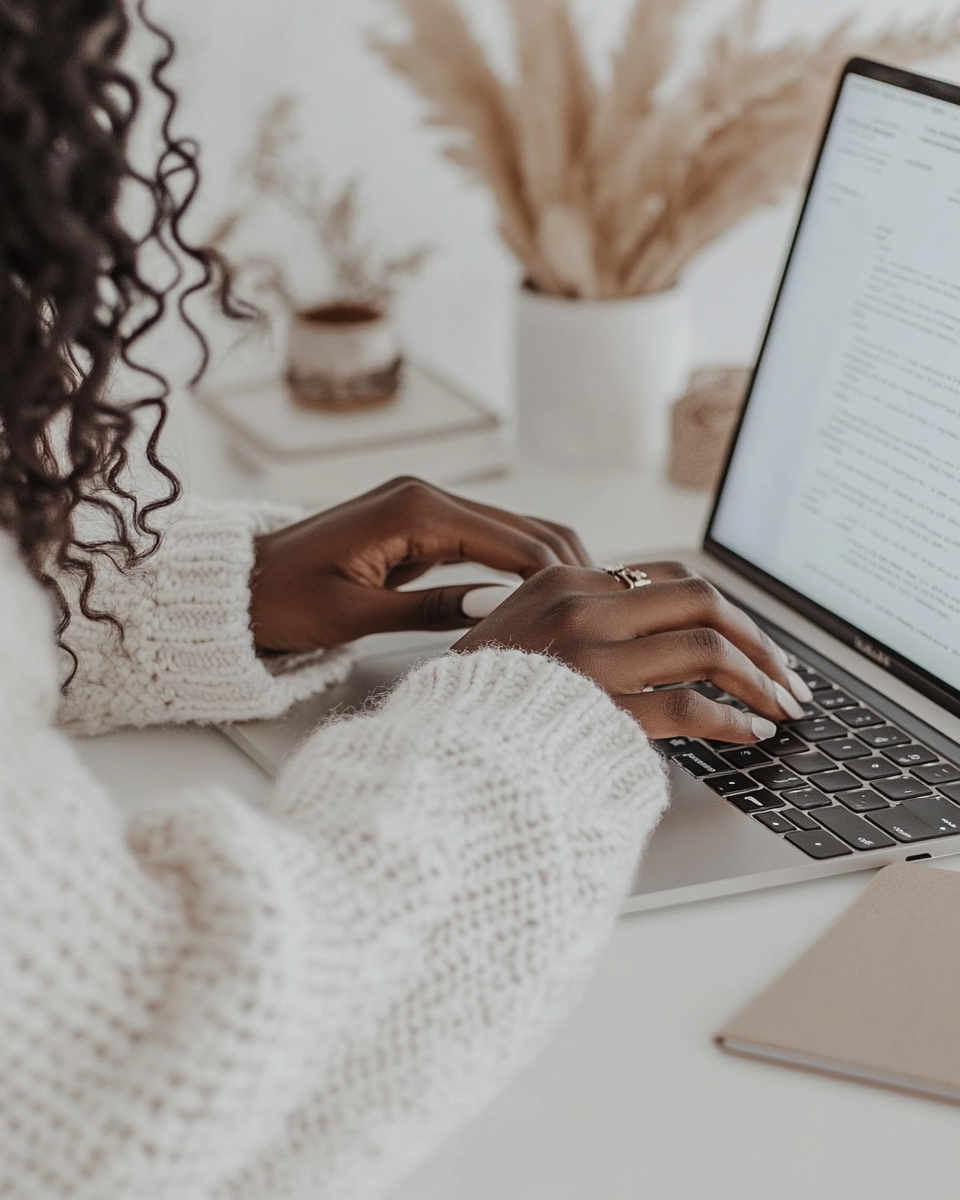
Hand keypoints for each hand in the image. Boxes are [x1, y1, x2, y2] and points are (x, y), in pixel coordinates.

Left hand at [249, 477, 590, 651]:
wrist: (236, 588)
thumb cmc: (281, 600)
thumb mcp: (355, 614)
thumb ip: (432, 608)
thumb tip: (502, 611)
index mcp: (414, 509)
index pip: (512, 538)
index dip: (556, 576)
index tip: (592, 611)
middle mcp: (426, 496)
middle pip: (524, 526)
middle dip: (567, 567)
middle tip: (604, 613)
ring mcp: (424, 508)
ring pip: (510, 531)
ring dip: (547, 566)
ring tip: (584, 610)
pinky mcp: (420, 527)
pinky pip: (485, 542)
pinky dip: (516, 567)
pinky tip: (539, 599)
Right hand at [452, 561, 812, 743]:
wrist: (435, 741)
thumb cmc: (474, 695)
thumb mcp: (513, 629)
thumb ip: (572, 615)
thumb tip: (645, 628)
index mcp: (563, 580)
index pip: (669, 576)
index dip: (723, 607)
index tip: (748, 635)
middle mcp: (582, 607)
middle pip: (703, 601)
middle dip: (759, 639)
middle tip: (786, 674)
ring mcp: (593, 656)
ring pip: (708, 649)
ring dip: (759, 679)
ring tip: (780, 705)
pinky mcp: (602, 708)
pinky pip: (691, 706)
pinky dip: (732, 720)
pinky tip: (748, 734)